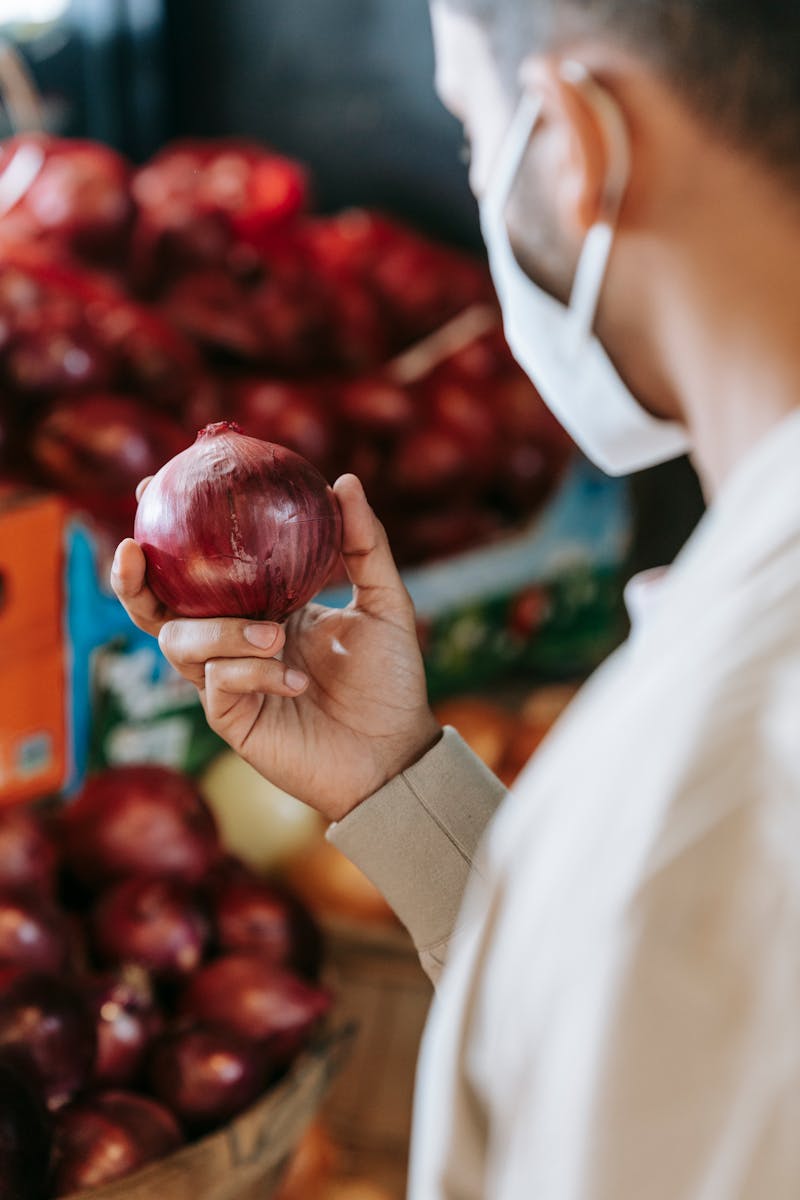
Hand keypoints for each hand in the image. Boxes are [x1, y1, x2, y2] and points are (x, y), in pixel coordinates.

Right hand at [111, 474, 441, 821]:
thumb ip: (364, 544)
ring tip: (275, 633)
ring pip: (180, 643)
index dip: (167, 534)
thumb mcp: (384, 601)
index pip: (200, 570)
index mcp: (260, 607)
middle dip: (133, 580)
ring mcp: (228, 683)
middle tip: (135, 548)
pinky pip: (217, 683)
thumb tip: (346, 481)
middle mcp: (234, 642)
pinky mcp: (232, 719)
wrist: (395, 750)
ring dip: (222, 631)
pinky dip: (253, 672)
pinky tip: (295, 680)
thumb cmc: (390, 679)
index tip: (152, 485)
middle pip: (158, 609)